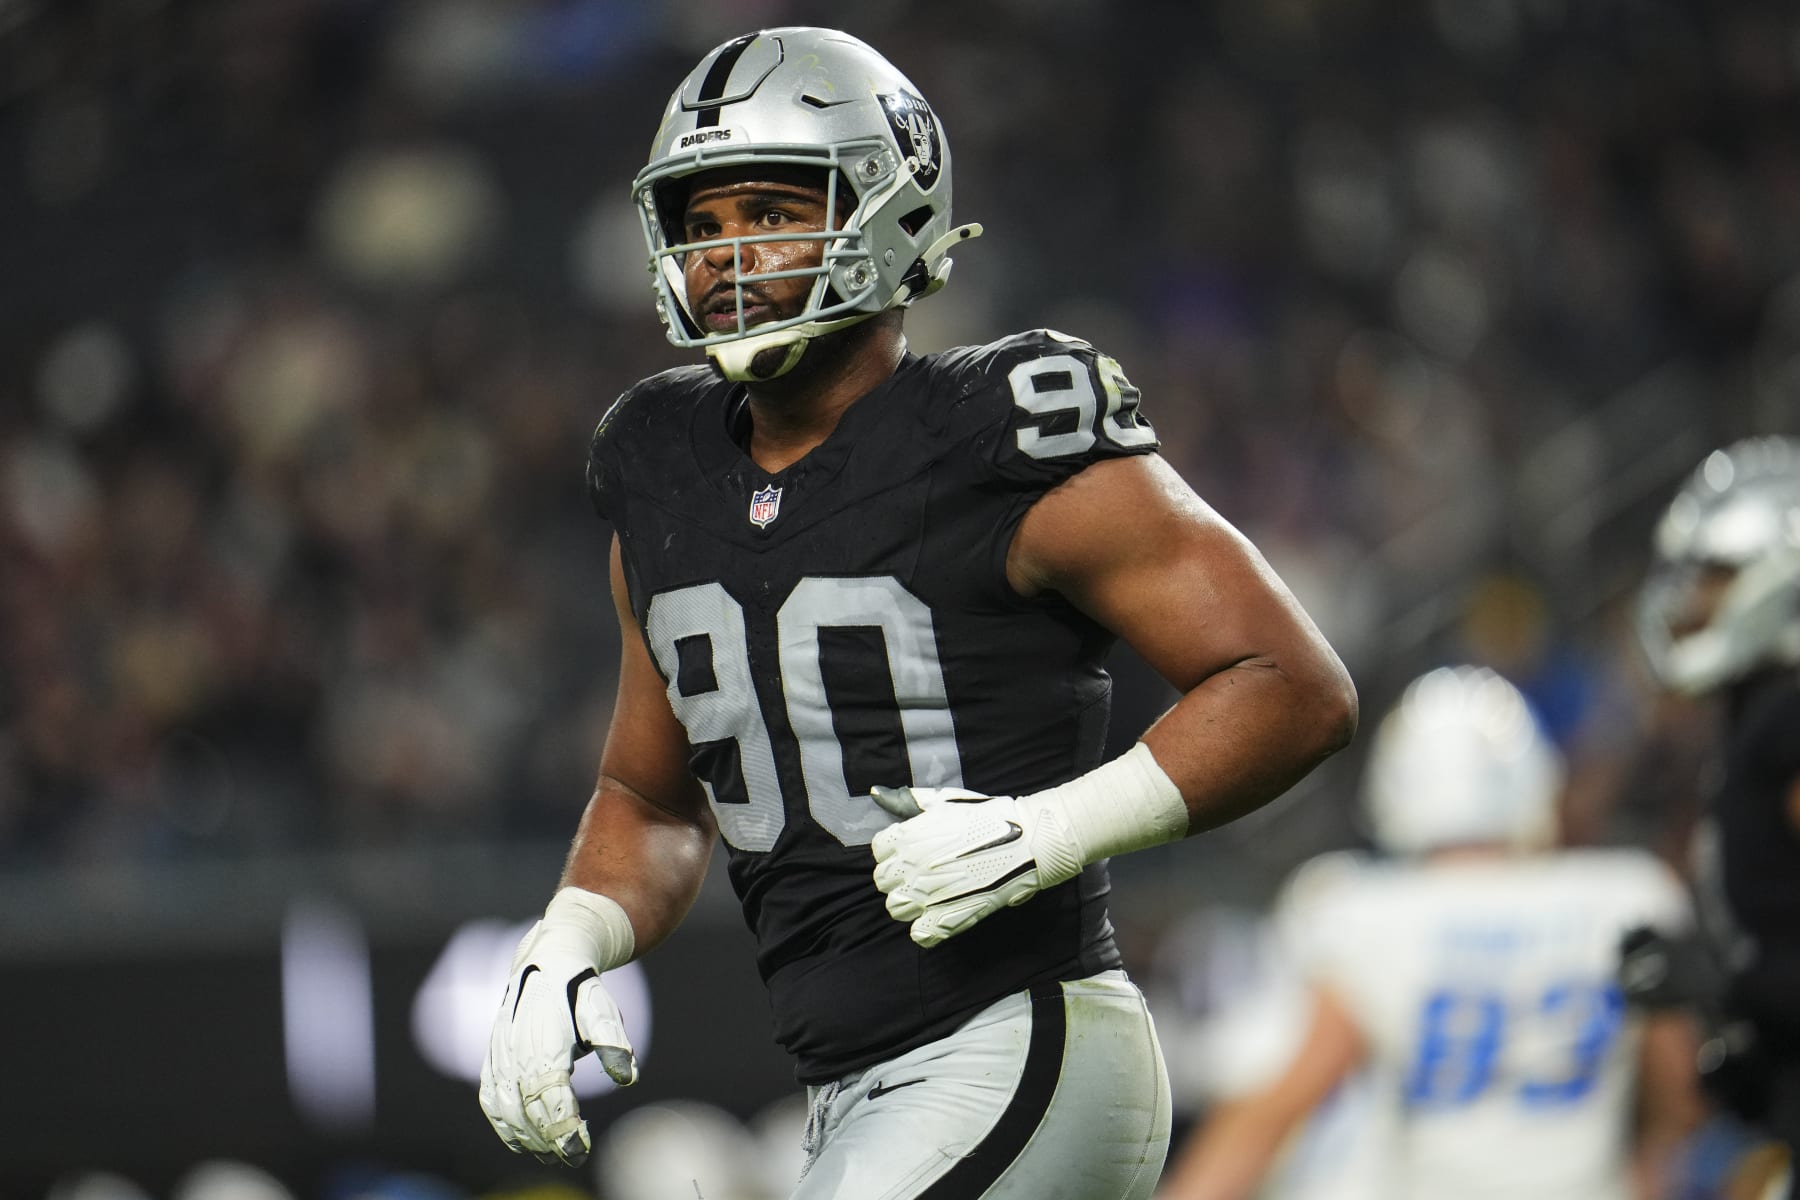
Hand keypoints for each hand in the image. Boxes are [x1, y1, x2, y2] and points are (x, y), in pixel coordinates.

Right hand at [479, 918, 637, 1166]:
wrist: (548, 960)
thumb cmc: (580, 989)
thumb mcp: (601, 1010)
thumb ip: (613, 1042)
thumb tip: (628, 1077)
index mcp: (544, 1044)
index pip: (551, 1098)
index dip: (563, 1128)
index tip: (580, 1148)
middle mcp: (517, 1053)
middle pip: (528, 1111)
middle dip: (549, 1139)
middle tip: (573, 1156)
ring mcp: (500, 1057)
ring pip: (506, 1110)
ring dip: (526, 1138)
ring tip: (550, 1155)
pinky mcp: (493, 1058)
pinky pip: (490, 1099)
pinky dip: (502, 1124)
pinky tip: (519, 1141)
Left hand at [870, 784, 1079, 947]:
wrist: (1027, 841)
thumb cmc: (988, 816)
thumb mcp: (945, 801)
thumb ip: (909, 800)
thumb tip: (878, 793)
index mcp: (908, 836)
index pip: (879, 849)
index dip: (894, 850)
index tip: (911, 849)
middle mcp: (911, 867)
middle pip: (883, 880)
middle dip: (899, 876)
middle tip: (922, 872)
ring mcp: (927, 896)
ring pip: (896, 908)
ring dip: (909, 902)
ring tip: (931, 894)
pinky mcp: (947, 920)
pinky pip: (919, 934)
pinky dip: (926, 928)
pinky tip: (940, 915)